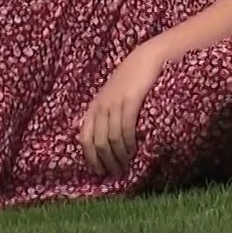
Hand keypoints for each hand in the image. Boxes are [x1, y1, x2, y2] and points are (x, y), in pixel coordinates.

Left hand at [78, 45, 165, 176]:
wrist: (146, 59)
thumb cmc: (131, 80)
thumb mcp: (112, 97)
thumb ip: (107, 115)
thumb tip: (106, 143)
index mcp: (95, 107)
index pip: (85, 137)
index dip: (90, 157)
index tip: (99, 172)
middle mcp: (101, 106)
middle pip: (98, 142)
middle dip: (106, 161)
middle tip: (115, 173)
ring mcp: (115, 103)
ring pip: (111, 138)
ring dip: (118, 156)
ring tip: (125, 166)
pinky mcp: (130, 100)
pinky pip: (126, 127)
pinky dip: (129, 143)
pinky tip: (134, 151)